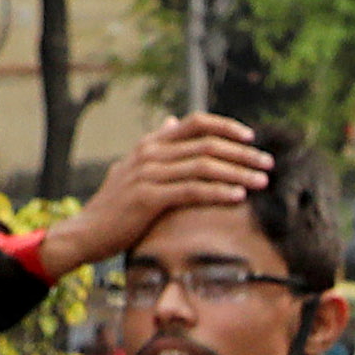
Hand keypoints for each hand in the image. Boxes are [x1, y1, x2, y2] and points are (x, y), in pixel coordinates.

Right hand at [41, 115, 268, 277]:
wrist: (86, 232)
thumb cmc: (117, 205)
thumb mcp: (135, 168)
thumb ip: (158, 148)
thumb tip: (172, 121)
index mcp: (150, 144)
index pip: (195, 123)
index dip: (226, 127)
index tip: (251, 139)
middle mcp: (150, 154)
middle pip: (206, 144)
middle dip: (242, 154)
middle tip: (268, 164)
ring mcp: (147, 174)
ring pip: (203, 166)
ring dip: (237, 173)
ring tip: (261, 181)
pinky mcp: (148, 198)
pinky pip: (191, 191)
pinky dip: (218, 192)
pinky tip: (238, 196)